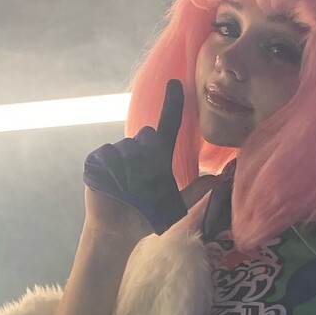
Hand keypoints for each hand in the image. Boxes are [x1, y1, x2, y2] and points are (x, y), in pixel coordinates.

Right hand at [83, 79, 187, 239]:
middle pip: (146, 139)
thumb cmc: (144, 218)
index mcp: (157, 158)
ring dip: (129, 171)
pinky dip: (112, 172)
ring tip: (126, 190)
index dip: (172, 106)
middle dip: (146, 162)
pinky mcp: (98, 160)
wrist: (115, 231)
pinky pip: (109, 157)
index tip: (176, 83)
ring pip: (127, 148)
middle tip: (141, 186)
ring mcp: (116, 153)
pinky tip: (113, 186)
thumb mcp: (172, 208)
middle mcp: (137, 151)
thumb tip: (217, 179)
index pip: (168, 127)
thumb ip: (193, 193)